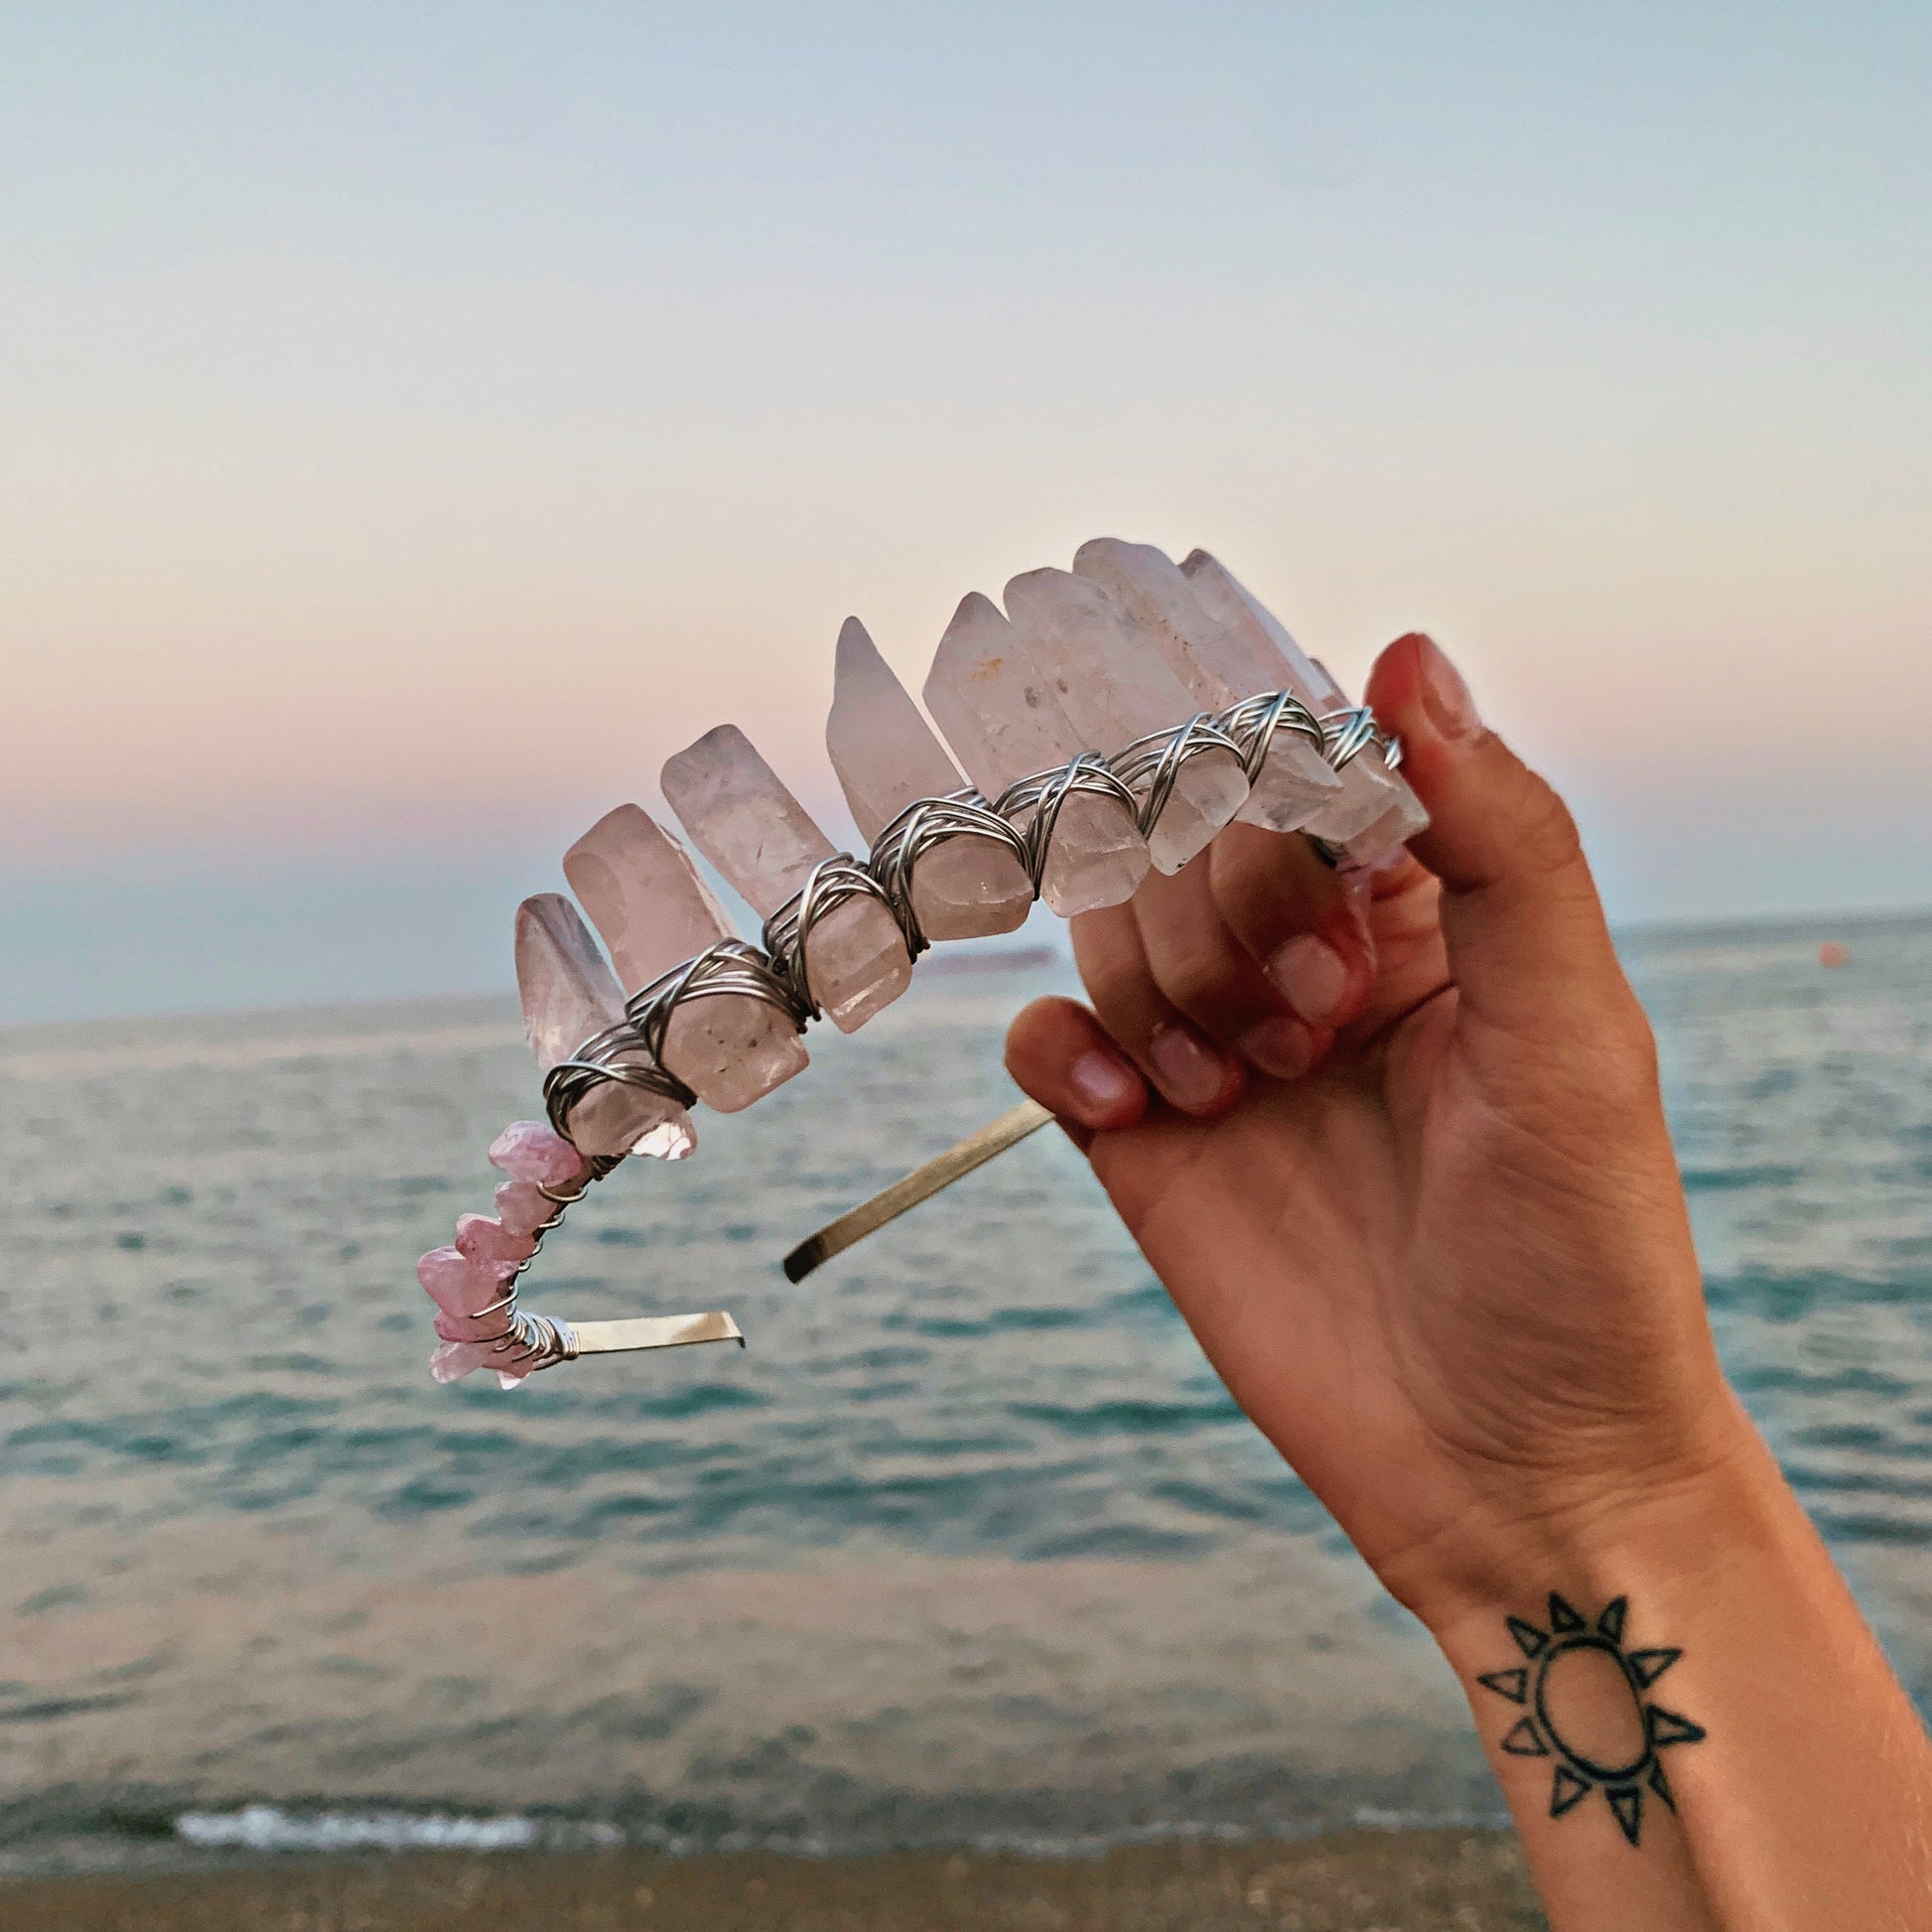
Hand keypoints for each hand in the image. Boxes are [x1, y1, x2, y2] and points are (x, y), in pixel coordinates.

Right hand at [1004, 633, 1755, 1625]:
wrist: (1509, 1467)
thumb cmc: (1581, 1254)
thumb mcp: (1574, 1032)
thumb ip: (1501, 840)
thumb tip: (1414, 657)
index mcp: (1426, 908)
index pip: (1307, 764)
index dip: (1271, 766)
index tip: (1257, 795)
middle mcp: (1310, 957)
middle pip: (1188, 834)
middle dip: (1226, 907)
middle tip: (1309, 1022)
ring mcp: (1217, 1044)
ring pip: (1109, 921)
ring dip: (1159, 984)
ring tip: (1239, 1090)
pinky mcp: (1141, 1139)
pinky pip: (1047, 1037)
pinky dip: (1063, 1051)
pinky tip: (1132, 1114)